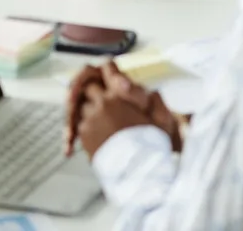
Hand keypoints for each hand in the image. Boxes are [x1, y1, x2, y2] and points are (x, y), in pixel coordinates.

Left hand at [66, 61, 180, 156]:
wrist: (138, 174)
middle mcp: (101, 103)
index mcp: (119, 96)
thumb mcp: (162, 120)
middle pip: (90, 85)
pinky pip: (80, 121)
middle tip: (104, 96)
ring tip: (102, 117)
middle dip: (96, 88)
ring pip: (82, 103)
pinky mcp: (83, 135)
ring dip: (90, 106)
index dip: (109, 69)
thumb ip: (155, 100)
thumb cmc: (152, 146)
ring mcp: (89, 119)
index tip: (111, 72)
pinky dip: (86, 122)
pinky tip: (98, 130)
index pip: (108, 69)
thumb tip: (151, 90)